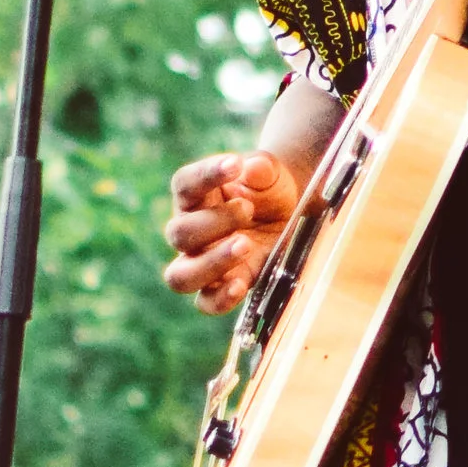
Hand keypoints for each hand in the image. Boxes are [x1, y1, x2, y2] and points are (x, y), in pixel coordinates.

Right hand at [163, 148, 302, 316]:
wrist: (288, 218)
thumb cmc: (268, 192)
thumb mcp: (271, 174)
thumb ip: (262, 167)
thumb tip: (253, 167)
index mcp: (195, 197)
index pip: (184, 184)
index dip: (205, 175)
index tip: (235, 164)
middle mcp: (190, 231)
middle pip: (179, 233)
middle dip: (214, 222)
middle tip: (247, 209)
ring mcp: (201, 263)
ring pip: (180, 275)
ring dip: (211, 263)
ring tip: (245, 245)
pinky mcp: (220, 288)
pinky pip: (206, 302)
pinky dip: (220, 298)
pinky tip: (240, 285)